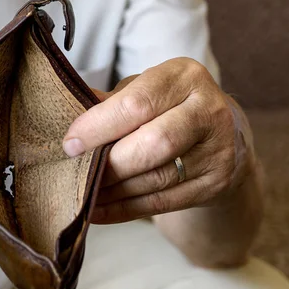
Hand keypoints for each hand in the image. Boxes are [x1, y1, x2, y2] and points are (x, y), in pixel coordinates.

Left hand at [63, 58, 256, 223]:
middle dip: (110, 162)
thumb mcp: (143, 92)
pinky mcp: (217, 183)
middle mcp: (208, 110)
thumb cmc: (167, 108)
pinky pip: (162, 202)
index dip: (99, 126)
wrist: (224, 135)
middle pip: (155, 143)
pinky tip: (99, 211)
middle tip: (78, 172)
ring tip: (84, 194)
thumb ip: (109, 103)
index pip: (137, 104)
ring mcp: (219, 149)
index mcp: (183, 77)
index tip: (70, 144)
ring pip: (157, 178)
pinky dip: (124, 209)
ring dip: (113, 191)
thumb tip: (64, 111)